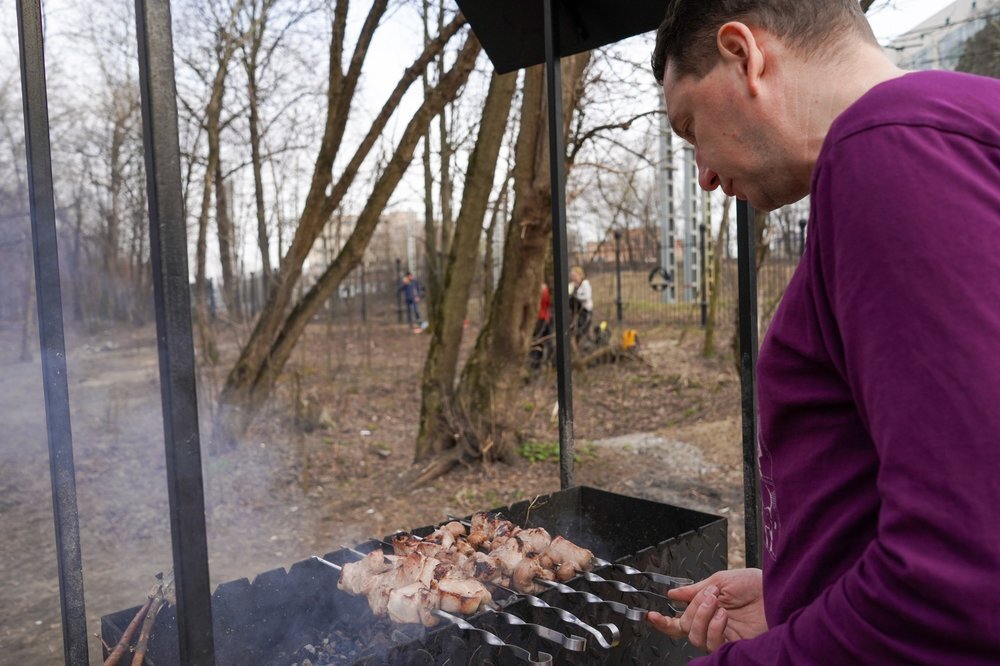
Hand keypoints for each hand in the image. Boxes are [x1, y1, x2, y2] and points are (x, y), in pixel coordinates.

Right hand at [647, 568, 766, 652]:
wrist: (777, 591)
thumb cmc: (755, 584)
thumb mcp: (720, 580)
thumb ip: (695, 589)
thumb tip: (673, 593)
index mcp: (707, 608)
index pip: (680, 620)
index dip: (664, 621)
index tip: (652, 615)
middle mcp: (712, 623)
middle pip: (685, 627)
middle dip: (692, 610)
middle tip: (707, 596)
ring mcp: (722, 634)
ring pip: (695, 637)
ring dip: (702, 618)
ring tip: (716, 603)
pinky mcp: (733, 644)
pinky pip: (713, 643)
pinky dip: (714, 627)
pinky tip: (723, 616)